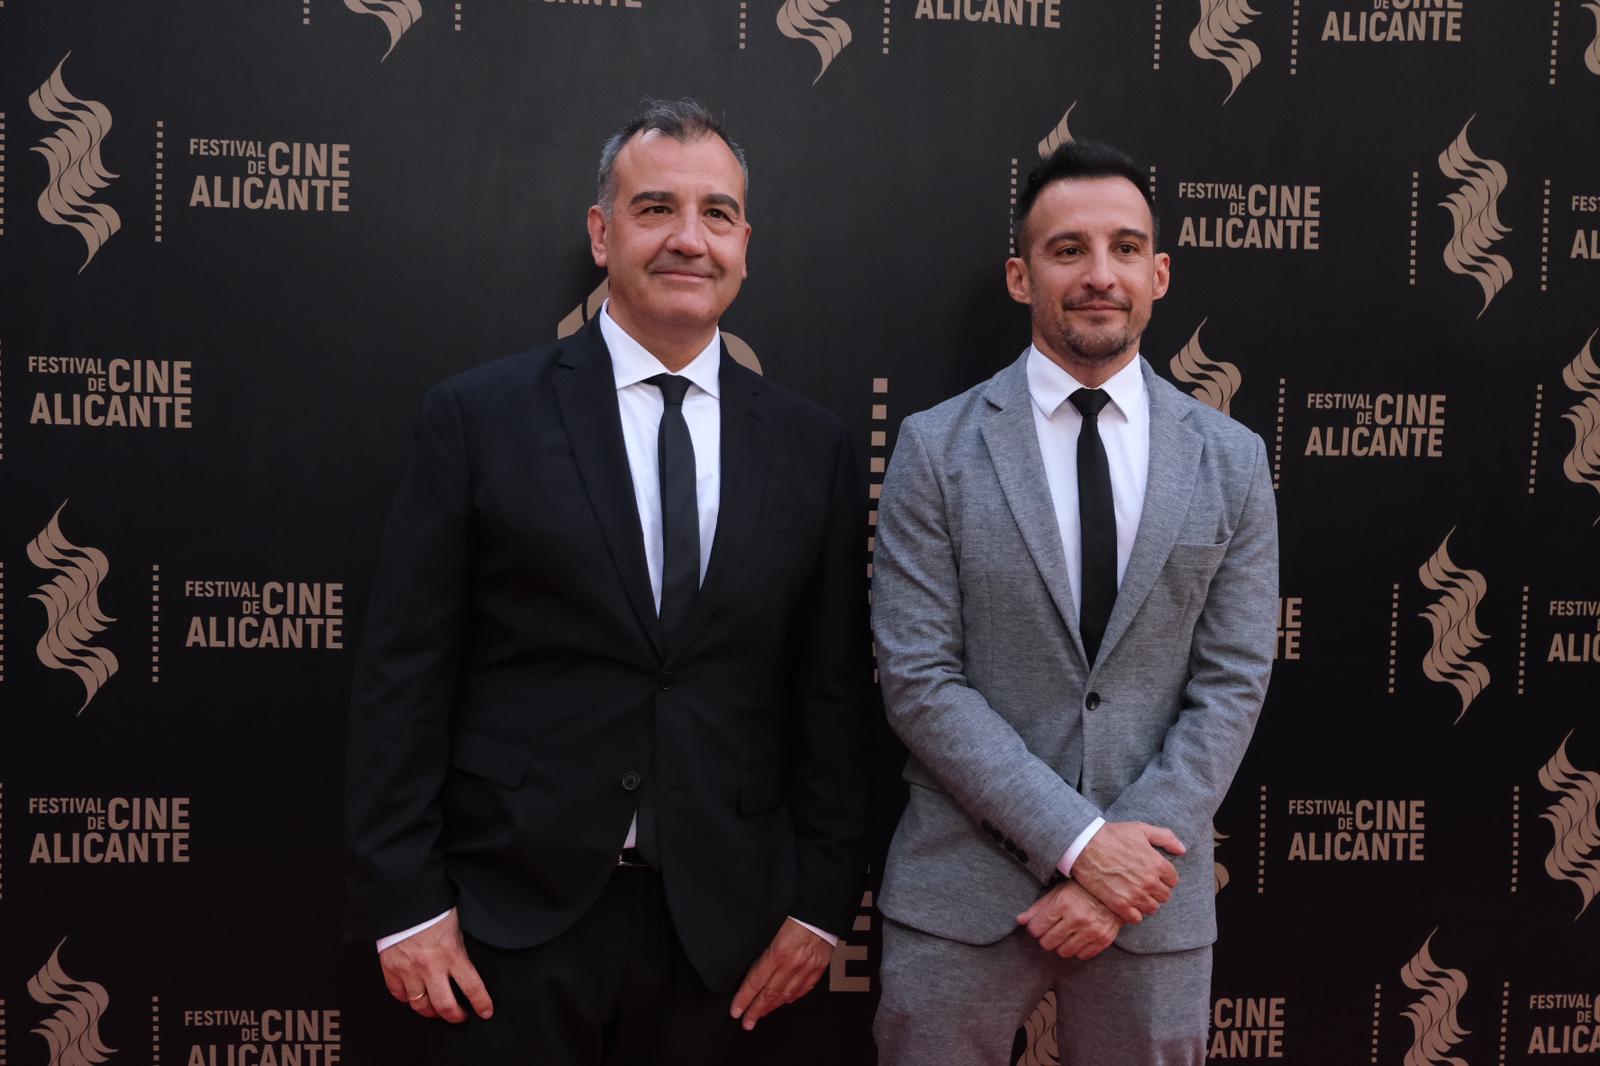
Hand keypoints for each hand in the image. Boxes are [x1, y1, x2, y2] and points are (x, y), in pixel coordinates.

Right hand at [378, 908, 493, 1022]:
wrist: (404, 898)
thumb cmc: (433, 908)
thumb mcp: (456, 928)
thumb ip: (459, 951)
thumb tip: (465, 969)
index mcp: (451, 953)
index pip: (472, 987)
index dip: (482, 1003)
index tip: (486, 1011)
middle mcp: (430, 966)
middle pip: (445, 1006)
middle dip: (455, 1016)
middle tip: (461, 1016)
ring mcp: (408, 970)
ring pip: (420, 1005)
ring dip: (431, 1012)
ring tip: (437, 1010)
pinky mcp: (391, 969)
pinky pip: (399, 995)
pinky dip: (408, 999)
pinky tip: (414, 997)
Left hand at [729, 919, 833, 1030]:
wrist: (825, 907)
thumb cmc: (798, 910)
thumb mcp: (773, 924)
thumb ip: (763, 945)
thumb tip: (749, 961)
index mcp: (779, 952)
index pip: (756, 981)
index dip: (744, 998)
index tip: (736, 1010)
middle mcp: (793, 963)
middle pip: (770, 992)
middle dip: (756, 1010)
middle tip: (746, 1022)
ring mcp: (807, 967)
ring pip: (787, 993)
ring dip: (772, 1006)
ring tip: (762, 1014)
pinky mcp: (819, 967)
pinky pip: (804, 987)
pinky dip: (793, 996)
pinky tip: (786, 1001)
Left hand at [1017, 880, 1123, 959]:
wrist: (1115, 892)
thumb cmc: (1081, 891)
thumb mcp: (1058, 893)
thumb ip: (1038, 908)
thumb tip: (1019, 921)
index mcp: (1062, 903)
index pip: (1036, 929)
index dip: (1035, 928)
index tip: (1040, 925)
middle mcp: (1076, 918)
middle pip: (1047, 943)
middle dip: (1046, 938)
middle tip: (1052, 930)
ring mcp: (1091, 930)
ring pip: (1063, 952)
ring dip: (1061, 945)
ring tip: (1066, 934)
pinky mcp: (1103, 940)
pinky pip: (1082, 955)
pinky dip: (1078, 949)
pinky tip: (1079, 937)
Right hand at [1070, 821, 1184, 923]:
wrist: (1084, 845)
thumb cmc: (1112, 835)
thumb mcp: (1141, 829)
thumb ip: (1166, 838)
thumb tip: (1182, 850)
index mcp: (1157, 864)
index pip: (1173, 880)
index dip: (1164, 877)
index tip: (1153, 874)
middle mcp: (1149, 881)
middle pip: (1164, 896)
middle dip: (1156, 890)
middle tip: (1143, 884)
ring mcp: (1135, 895)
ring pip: (1152, 909)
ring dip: (1146, 903)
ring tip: (1135, 894)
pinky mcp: (1119, 904)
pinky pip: (1136, 918)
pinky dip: (1134, 914)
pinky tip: (1126, 903)